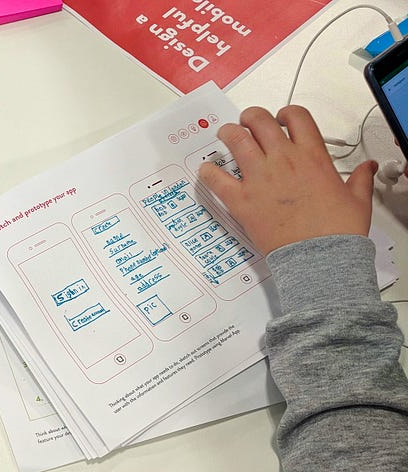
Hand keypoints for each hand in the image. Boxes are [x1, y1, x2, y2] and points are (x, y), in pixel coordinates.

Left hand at [198, 105, 376, 255]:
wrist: (320, 256)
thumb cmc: (337, 230)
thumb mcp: (357, 198)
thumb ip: (359, 178)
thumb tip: (367, 168)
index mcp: (312, 156)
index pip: (297, 117)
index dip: (286, 113)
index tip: (281, 119)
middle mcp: (283, 161)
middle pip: (259, 121)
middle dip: (251, 117)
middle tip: (247, 123)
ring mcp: (260, 178)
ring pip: (235, 140)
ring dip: (228, 133)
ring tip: (226, 135)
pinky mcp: (241, 200)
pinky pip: (216, 179)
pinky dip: (208, 172)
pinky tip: (207, 170)